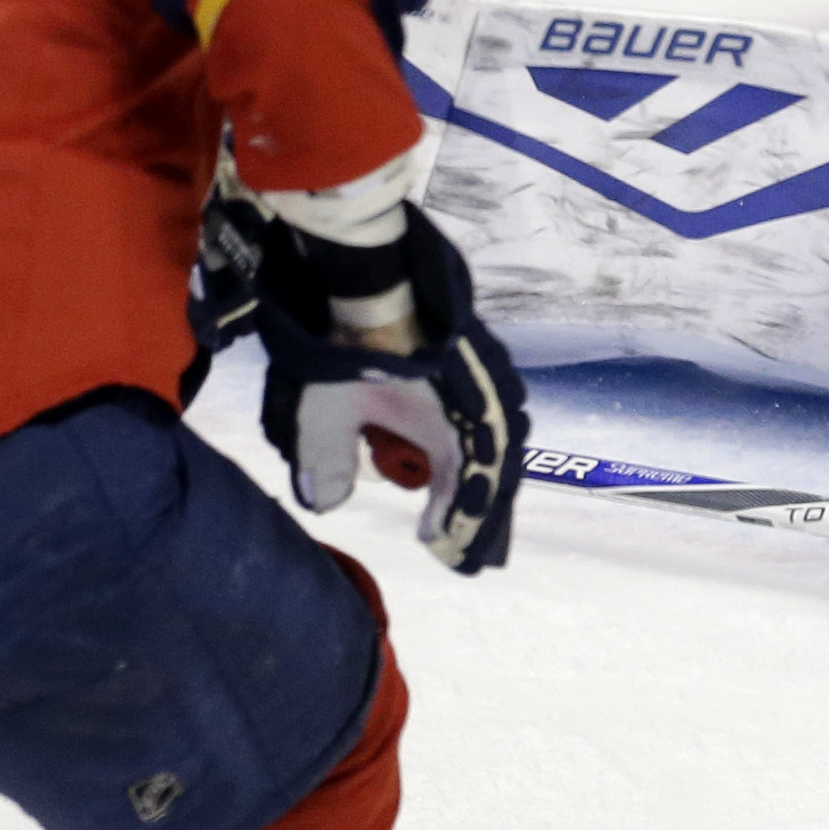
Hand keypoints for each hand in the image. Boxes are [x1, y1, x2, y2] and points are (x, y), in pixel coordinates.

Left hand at [251, 209, 529, 573]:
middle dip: (484, 513)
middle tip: (471, 554)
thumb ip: (326, 461)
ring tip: (474, 510)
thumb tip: (327, 503)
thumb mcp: (325, 411)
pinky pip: (495, 410)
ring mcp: (487, 376)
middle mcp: (484, 402)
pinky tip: (468, 453)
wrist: (369, 275)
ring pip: (503, 438)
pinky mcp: (478, 357)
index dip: (454, 520)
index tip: (431, 543)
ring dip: (489, 478)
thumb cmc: (348, 346)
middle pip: (497, 470)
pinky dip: (485, 442)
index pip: (466, 486)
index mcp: (457, 423)